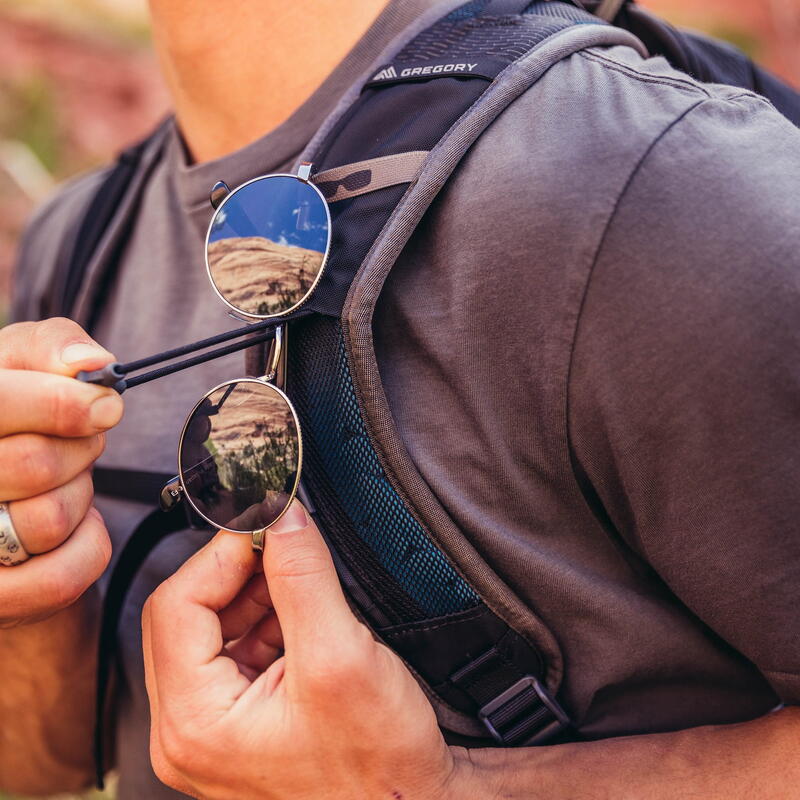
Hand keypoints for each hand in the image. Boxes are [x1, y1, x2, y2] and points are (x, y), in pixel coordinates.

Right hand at [0, 318, 122, 626]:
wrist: (3, 502)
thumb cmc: (16, 420)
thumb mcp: (23, 364)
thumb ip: (53, 348)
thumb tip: (91, 363)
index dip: (63, 404)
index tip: (105, 405)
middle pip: (32, 464)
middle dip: (79, 451)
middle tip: (79, 446)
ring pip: (48, 520)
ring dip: (78, 498)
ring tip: (62, 486)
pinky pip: (64, 576)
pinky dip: (88, 546)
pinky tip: (71, 529)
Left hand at [143, 502, 465, 799]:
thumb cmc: (378, 768)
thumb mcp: (339, 656)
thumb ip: (302, 576)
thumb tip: (280, 514)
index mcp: (193, 723)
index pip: (176, 604)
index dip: (221, 556)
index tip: (264, 528)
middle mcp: (188, 730)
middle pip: (186, 614)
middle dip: (237, 573)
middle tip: (284, 548)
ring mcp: (210, 728)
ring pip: (210, 627)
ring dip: (254, 593)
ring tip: (302, 589)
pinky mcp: (237, 722)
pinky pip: (234, 649)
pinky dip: (265, 619)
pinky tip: (303, 619)